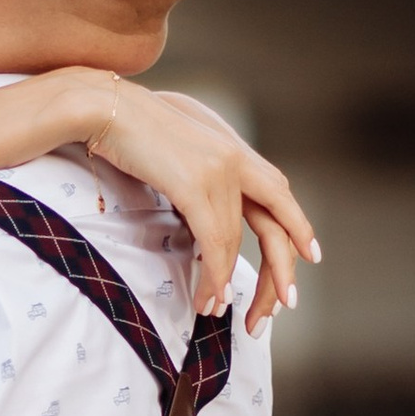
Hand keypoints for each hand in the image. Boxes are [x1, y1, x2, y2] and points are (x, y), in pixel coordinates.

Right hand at [54, 76, 319, 329]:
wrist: (104, 106)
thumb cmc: (127, 128)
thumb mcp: (174, 149)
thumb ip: (195, 173)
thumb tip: (194, 207)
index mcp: (232, 150)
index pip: (277, 192)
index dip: (297, 224)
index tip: (310, 255)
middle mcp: (234, 158)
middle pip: (274, 222)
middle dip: (282, 268)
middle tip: (285, 304)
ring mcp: (218, 170)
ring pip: (235, 241)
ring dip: (226, 282)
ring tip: (216, 309)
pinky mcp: (195, 184)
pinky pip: (214, 242)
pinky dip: (214, 274)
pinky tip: (209, 295)